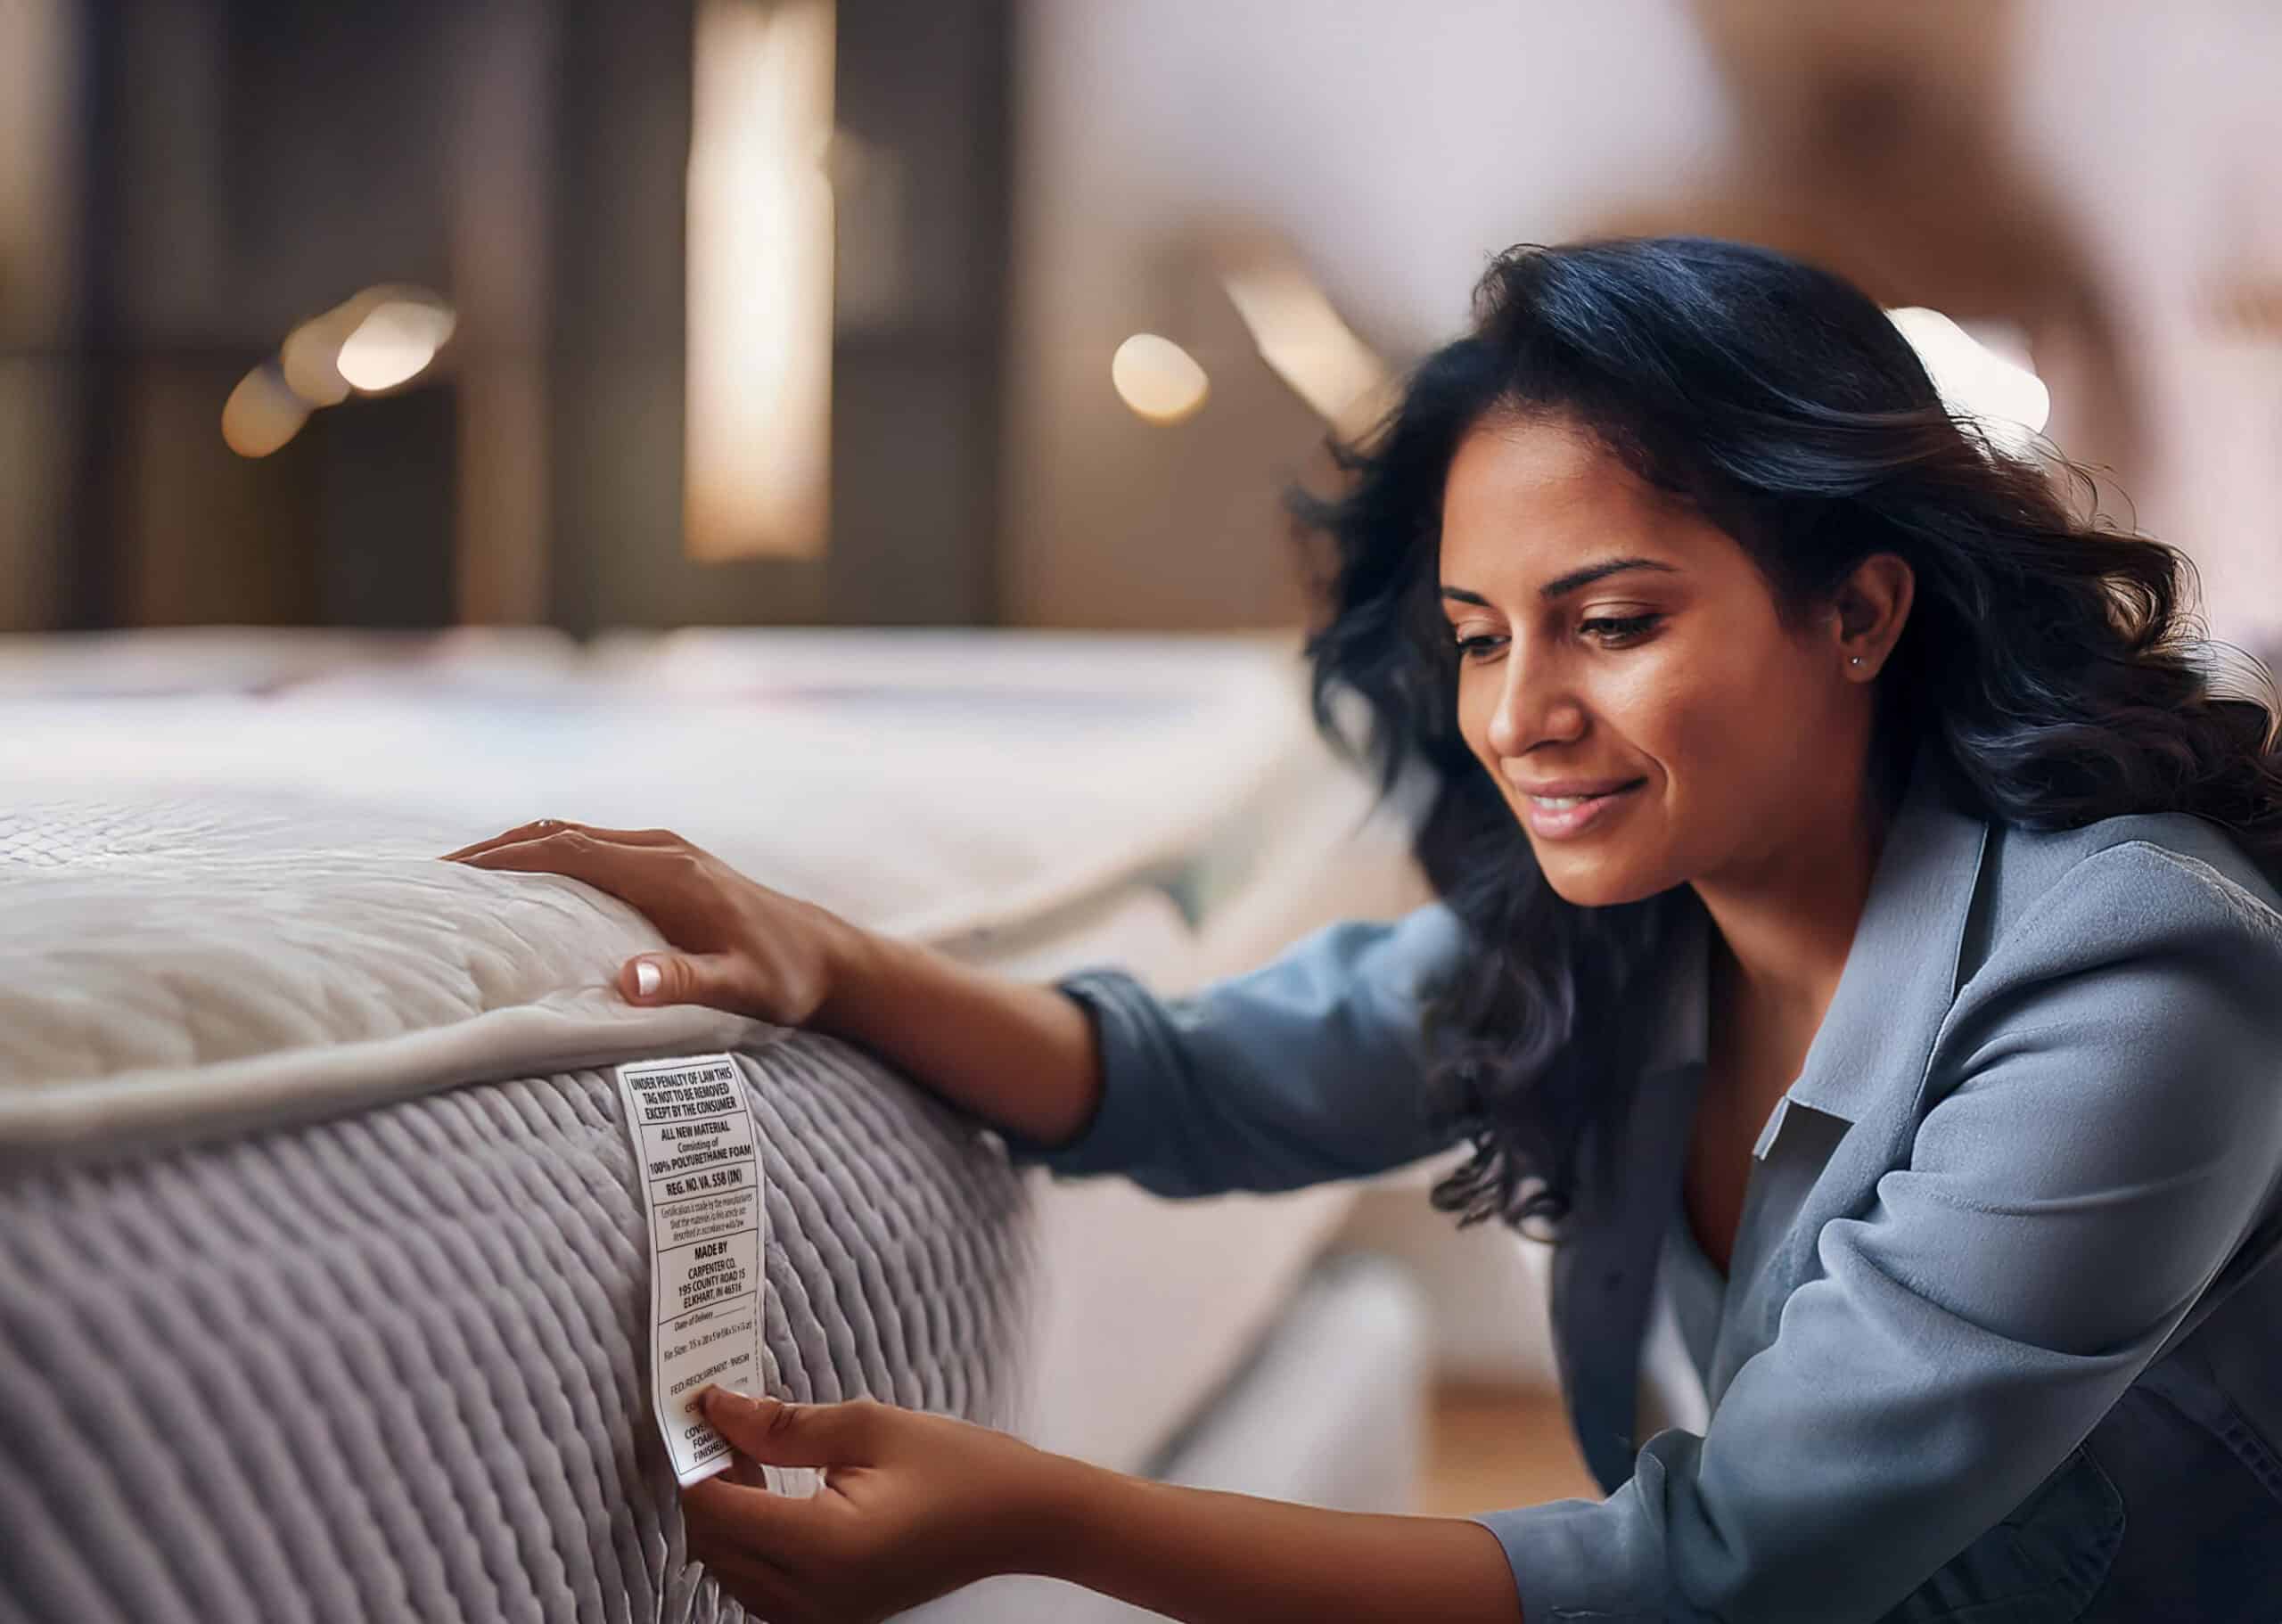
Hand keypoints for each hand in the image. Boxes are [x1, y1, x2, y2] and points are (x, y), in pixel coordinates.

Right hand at [440, 820, 854, 1024]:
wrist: (830, 957)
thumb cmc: (784, 978)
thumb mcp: (742, 988)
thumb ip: (686, 982)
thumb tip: (627, 979)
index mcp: (667, 871)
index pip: (568, 851)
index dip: (506, 859)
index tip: (449, 875)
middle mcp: (661, 849)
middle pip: (559, 834)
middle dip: (495, 850)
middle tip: (430, 878)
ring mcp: (665, 852)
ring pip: (573, 836)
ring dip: (517, 850)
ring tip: (458, 880)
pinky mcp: (668, 863)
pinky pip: (591, 848)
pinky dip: (546, 857)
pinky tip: (522, 886)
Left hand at [680, 1388, 1062, 1623]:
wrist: (1022, 1518)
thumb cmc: (959, 1466)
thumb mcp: (871, 1427)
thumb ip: (785, 1425)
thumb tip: (720, 1409)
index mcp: (823, 1547)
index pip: (717, 1512)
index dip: (697, 1461)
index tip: (699, 1413)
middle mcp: (815, 1597)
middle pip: (714, 1547)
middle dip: (706, 1486)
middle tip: (726, 1428)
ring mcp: (825, 1617)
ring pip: (731, 1573)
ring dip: (726, 1517)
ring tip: (752, 1457)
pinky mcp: (836, 1617)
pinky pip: (762, 1588)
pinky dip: (753, 1543)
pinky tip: (774, 1496)